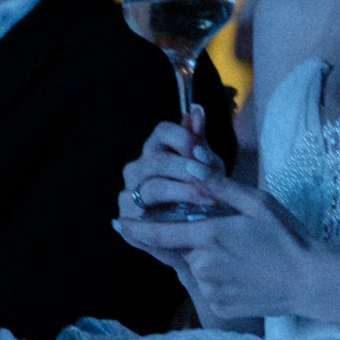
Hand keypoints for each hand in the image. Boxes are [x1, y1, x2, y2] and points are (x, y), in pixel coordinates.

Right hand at [118, 107, 225, 221]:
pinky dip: (174, 216)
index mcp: (156, 148)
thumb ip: (200, 142)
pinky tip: (193, 218)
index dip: (184, 139)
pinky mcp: (127, 217)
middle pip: (158, 161)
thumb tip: (198, 109)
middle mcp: (138, 167)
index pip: (163, 131)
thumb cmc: (200, 191)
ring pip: (154, 187)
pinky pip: (148, 214)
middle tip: (212, 183)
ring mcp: (129, 191)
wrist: (191, 230)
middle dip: (187, 171)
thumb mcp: (206, 166)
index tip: (203, 153)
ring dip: (186, 194)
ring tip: (211, 201)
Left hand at [118, 121, 312, 324]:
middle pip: (183, 247)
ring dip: (210, 259)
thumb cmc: (286, 237)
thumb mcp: (257, 203)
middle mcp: (203, 263)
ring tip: (245, 256)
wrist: (310, 282)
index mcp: (209, 234)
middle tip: (230, 238)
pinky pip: (210, 287)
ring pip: (197, 268)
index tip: (121, 223)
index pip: (159, 233)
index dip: (137, 229)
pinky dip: (220, 279)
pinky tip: (247, 274)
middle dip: (195, 239)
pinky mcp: (219, 305)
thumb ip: (219, 185)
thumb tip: (190, 165)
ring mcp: (210, 287)